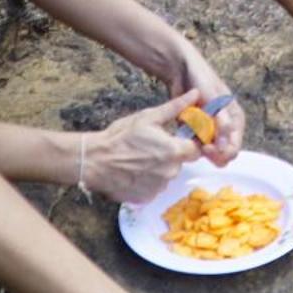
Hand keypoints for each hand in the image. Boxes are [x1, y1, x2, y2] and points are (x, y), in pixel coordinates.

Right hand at [81, 91, 206, 202]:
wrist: (95, 161)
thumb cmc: (121, 136)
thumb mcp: (148, 117)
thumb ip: (175, 108)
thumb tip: (195, 93)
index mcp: (174, 151)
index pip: (196, 150)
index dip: (189, 143)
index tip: (178, 138)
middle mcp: (171, 172)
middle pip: (180, 163)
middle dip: (170, 155)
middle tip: (151, 146)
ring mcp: (159, 188)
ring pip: (166, 175)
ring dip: (159, 168)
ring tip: (139, 159)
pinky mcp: (147, 198)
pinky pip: (154, 188)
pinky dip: (148, 181)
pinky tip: (134, 171)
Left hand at [171, 49, 244, 165]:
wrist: (182, 69)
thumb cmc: (202, 80)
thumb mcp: (214, 100)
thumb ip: (221, 122)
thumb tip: (226, 146)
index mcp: (236, 119)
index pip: (234, 147)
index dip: (222, 152)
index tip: (207, 148)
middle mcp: (225, 126)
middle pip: (222, 153)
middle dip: (211, 153)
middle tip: (198, 146)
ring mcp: (210, 129)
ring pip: (208, 151)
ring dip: (199, 147)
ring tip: (190, 133)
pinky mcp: (196, 129)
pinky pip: (195, 143)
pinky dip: (190, 140)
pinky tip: (184, 130)